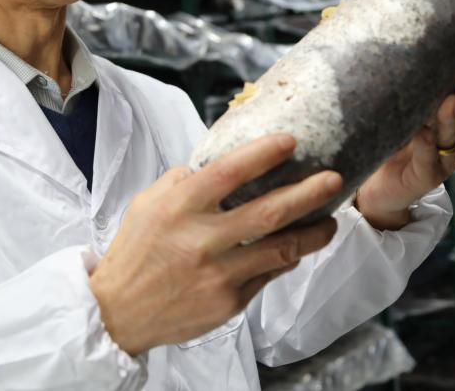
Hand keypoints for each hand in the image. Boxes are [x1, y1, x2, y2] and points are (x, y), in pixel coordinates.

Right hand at [89, 134, 342, 355]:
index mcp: (179, 207)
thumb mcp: (146, 204)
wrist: (120, 312)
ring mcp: (219, 273)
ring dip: (313, 233)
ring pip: (281, 249)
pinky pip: (268, 275)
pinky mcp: (229, 301)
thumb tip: (216, 165)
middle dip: (309, 192)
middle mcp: (203, 239)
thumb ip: (181, 182)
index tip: (290, 141)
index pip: (229, 172)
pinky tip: (296, 249)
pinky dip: (285, 259)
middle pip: (270, 212)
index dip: (263, 154)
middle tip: (334, 179)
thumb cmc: (134, 252)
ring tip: (331, 221)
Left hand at [355, 52, 454, 230]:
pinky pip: (426, 160)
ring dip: (451, 117)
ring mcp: (441, 158)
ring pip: (449, 135)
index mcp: (449, 117)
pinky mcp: (425, 177)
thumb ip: (408, 92)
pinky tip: (424, 134)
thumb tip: (402, 51)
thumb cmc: (388, 143)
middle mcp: (451, 136)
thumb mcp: (400, 113)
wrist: (376, 188)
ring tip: (451, 100)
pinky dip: (425, 146)